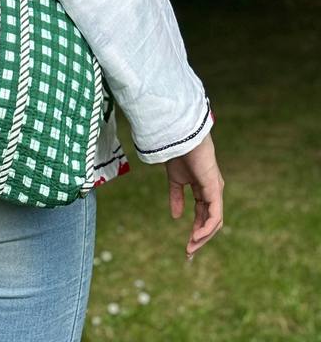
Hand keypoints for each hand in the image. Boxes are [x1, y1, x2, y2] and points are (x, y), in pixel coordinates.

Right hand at [164, 132, 223, 259]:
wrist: (181, 138)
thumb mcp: (175, 181)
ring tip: (190, 247)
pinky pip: (215, 215)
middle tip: (188, 253)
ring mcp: (216, 192)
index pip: (203, 216)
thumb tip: (176, 217)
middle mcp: (213, 193)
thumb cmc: (179, 154)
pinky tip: (196, 235)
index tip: (186, 248)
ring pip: (215, 222)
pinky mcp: (215, 189)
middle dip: (200, 240)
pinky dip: (207, 228)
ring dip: (203, 237)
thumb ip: (177, 198)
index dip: (196, 232)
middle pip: (211, 223)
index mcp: (204, 190)